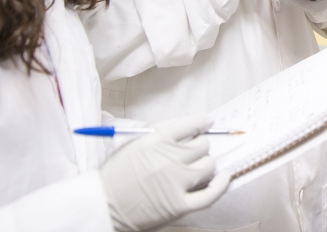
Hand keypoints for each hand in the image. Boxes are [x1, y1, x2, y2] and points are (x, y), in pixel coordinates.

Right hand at [99, 115, 229, 231]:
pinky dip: (221, 184)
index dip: (202, 122)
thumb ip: (161, 128)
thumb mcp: (134, 141)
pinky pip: (210, 193)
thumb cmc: (117, 172)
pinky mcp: (179, 205)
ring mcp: (176, 183)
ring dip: (205, 164)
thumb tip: (190, 123)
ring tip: (194, 167)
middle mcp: (169, 159)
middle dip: (199, 145)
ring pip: (209, 165)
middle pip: (203, 145)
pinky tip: (224, 177)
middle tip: (191, 150)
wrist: (102, 204)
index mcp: (156, 141)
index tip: (206, 123)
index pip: (192, 124)